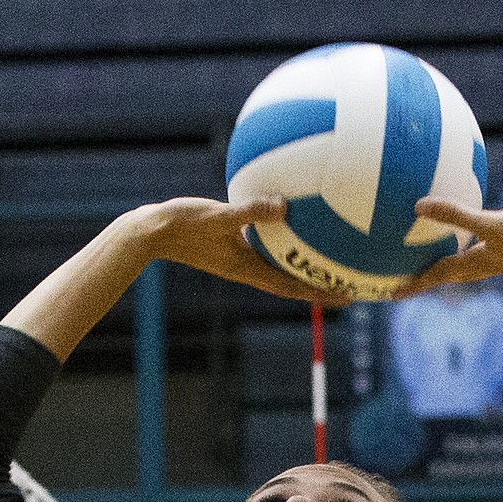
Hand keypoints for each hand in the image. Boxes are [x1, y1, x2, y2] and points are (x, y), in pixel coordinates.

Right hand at [144, 197, 352, 307]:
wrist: (151, 231)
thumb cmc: (181, 223)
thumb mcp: (218, 215)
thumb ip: (250, 211)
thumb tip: (283, 204)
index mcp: (248, 268)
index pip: (292, 287)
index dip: (320, 293)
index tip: (348, 296)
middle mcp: (248, 268)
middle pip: (292, 283)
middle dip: (320, 285)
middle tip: (351, 284)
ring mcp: (240, 259)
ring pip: (280, 267)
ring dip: (304, 268)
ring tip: (330, 260)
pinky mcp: (232, 246)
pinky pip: (266, 248)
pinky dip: (283, 243)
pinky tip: (290, 221)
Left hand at [396, 180, 502, 296]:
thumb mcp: (490, 224)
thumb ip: (455, 214)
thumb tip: (418, 206)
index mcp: (479, 262)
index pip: (439, 274)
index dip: (416, 284)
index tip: (393, 294)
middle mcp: (495, 257)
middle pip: (458, 264)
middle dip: (438, 265)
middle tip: (418, 264)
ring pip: (490, 241)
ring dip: (476, 236)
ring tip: (462, 229)